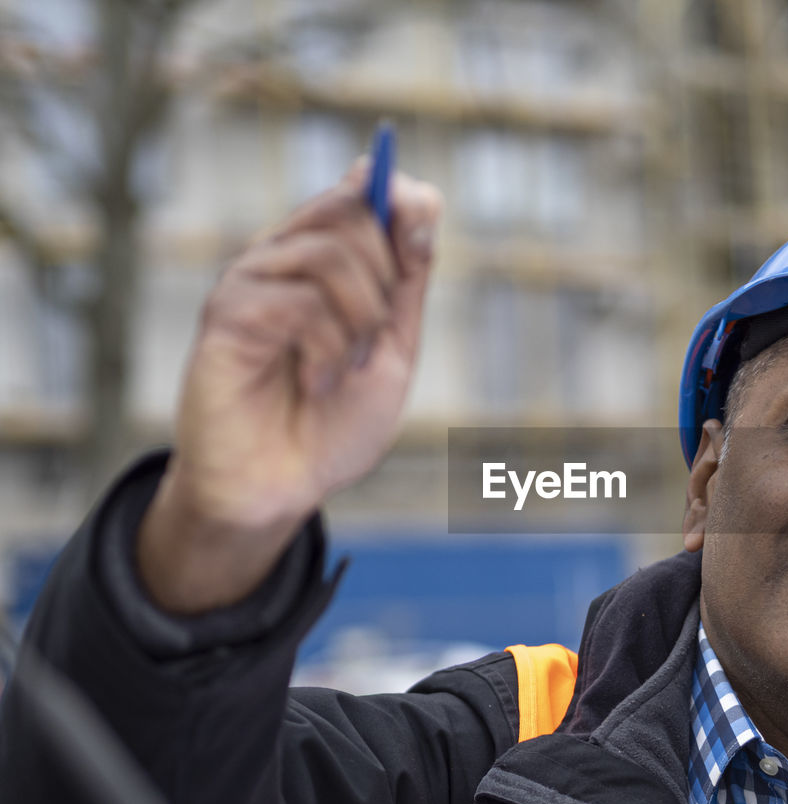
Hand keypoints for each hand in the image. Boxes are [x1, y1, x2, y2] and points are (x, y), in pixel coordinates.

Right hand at [138, 164, 441, 612]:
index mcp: (322, 261)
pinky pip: (300, 301)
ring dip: (359, 320)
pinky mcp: (226, 313)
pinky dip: (327, 350)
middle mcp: (282, 258)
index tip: (419, 235)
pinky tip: (315, 384)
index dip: (396, 199)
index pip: (359, 190)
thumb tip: (418, 196)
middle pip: (350, 209)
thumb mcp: (392, 350)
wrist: (281, 488)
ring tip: (343, 368)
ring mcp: (250, 281)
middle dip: (386, 276)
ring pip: (330, 253)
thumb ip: (406, 281)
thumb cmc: (333, 424)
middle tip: (373, 335)